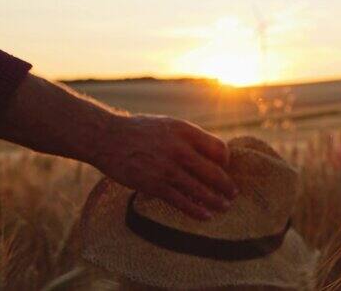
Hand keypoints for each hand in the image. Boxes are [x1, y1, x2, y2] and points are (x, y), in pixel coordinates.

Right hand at [92, 115, 236, 220]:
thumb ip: (190, 138)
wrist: (107, 137)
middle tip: (233, 194)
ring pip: (200, 190)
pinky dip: (196, 211)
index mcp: (186, 131)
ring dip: (216, 201)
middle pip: (214, 172)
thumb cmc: (140, 131)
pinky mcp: (154, 185)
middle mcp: (180, 149)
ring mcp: (167, 168)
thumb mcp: (169, 125)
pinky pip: (181, 201)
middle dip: (227, 186)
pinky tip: (206, 216)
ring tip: (225, 207)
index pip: (218, 148)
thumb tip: (212, 154)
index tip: (225, 168)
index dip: (226, 160)